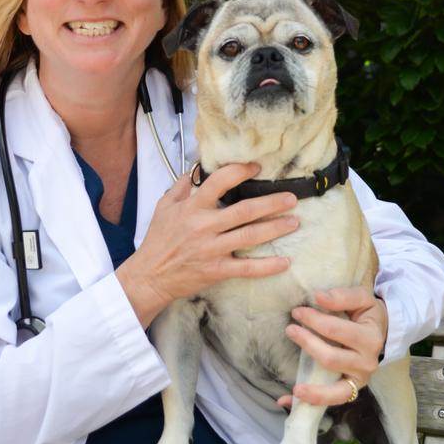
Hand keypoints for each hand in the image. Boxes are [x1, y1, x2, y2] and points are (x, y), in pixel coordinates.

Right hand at [118, 163, 298, 326]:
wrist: (150, 276)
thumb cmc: (158, 240)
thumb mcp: (164, 206)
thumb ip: (182, 186)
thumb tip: (198, 168)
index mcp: (192, 208)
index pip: (219, 182)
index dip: (239, 171)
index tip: (256, 167)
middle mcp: (204, 227)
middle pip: (244, 211)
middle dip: (271, 203)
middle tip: (291, 198)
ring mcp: (212, 250)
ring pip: (250, 236)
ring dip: (275, 228)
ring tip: (294, 222)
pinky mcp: (217, 271)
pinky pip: (246, 268)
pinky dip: (267, 266)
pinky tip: (285, 261)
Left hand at [277, 286, 387, 408]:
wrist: (383, 332)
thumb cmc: (368, 314)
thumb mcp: (362, 298)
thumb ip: (343, 296)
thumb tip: (319, 297)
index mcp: (370, 338)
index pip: (336, 330)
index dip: (313, 320)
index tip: (297, 311)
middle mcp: (367, 363)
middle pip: (331, 358)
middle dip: (308, 344)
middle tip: (290, 329)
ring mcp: (359, 379)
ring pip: (335, 390)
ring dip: (313, 390)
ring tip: (294, 388)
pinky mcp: (351, 389)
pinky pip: (332, 401)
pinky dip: (310, 403)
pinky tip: (287, 401)